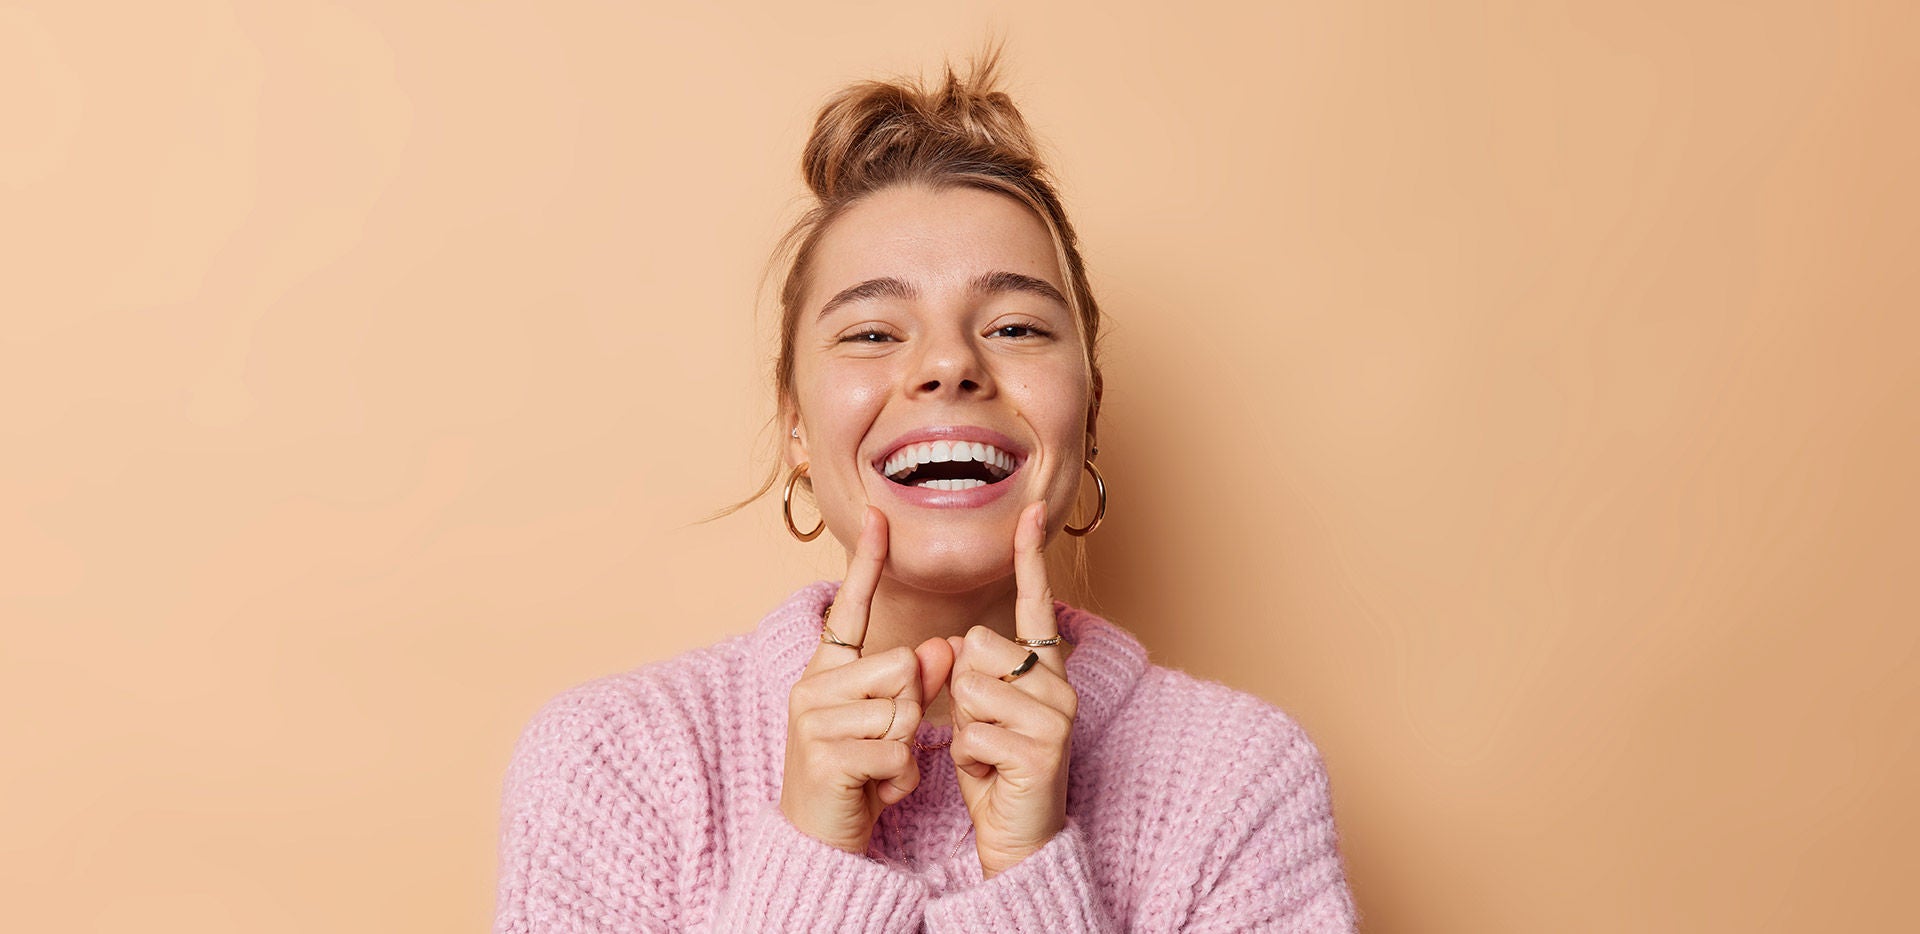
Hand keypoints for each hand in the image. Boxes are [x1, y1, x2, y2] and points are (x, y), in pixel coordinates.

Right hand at [779, 507, 953, 854]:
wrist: (818, 840)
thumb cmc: (857, 776)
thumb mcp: (889, 723)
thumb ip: (912, 682)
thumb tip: (940, 647)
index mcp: (827, 671)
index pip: (849, 609)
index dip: (866, 563)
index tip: (879, 515)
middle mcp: (811, 686)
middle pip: (901, 666)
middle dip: (912, 709)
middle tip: (886, 745)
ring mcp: (813, 721)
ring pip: (902, 710)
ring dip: (906, 747)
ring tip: (879, 769)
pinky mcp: (824, 756)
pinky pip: (897, 750)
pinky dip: (900, 778)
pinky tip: (877, 789)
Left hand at [945, 500, 1077, 878]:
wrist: (1019, 835)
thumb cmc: (995, 769)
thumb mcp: (977, 712)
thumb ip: (971, 672)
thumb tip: (956, 643)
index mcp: (1044, 669)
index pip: (1035, 605)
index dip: (1030, 557)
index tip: (1031, 510)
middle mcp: (1058, 684)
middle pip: (974, 647)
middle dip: (959, 691)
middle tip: (982, 729)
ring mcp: (1055, 716)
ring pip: (969, 688)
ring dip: (962, 726)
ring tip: (987, 752)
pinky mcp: (1042, 749)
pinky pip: (972, 732)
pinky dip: (968, 759)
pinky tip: (991, 775)